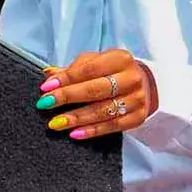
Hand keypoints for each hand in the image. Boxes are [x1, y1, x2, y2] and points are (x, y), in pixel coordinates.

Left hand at [35, 49, 158, 139]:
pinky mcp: (138, 117)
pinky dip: (92, 131)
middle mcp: (131, 78)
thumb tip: (49, 74)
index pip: (89, 69)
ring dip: (76, 118)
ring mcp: (137, 99)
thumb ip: (74, 69)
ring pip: (102, 110)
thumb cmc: (114, 71)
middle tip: (45, 104)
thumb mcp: (97, 63)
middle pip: (95, 90)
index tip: (46, 87)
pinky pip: (112, 126)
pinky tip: (74, 133)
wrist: (146, 84)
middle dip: (68, 97)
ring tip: (55, 123)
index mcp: (120, 58)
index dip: (66, 79)